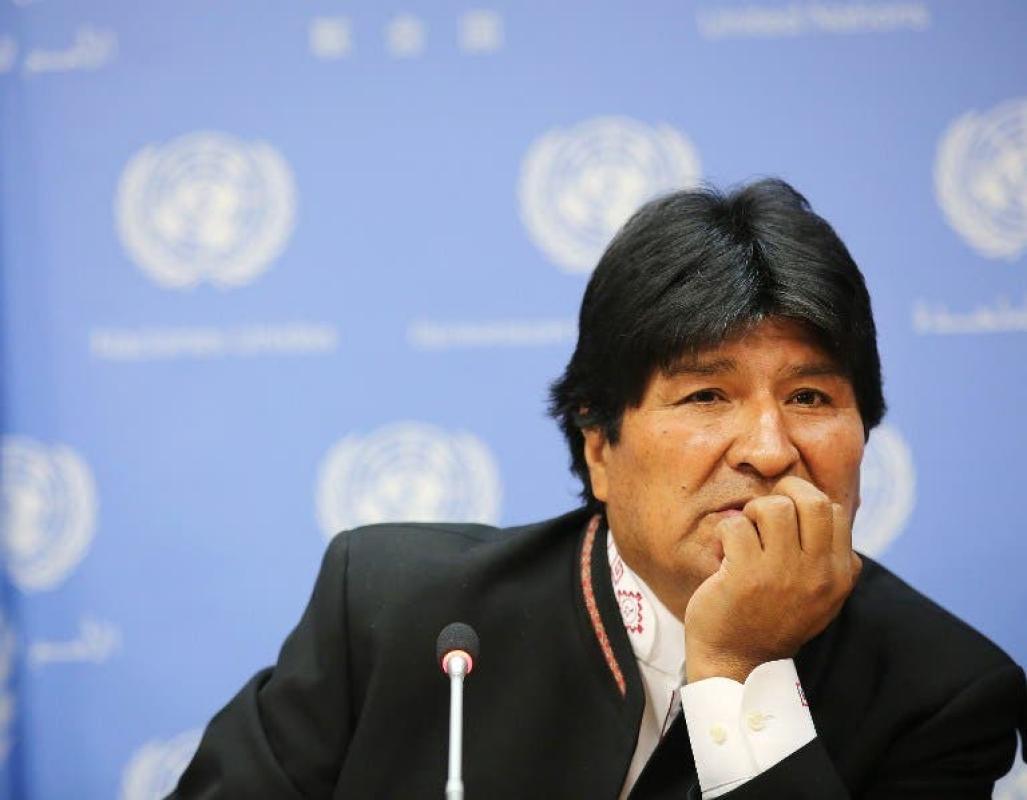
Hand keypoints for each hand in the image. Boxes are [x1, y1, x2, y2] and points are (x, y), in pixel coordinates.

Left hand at [683, 476, 861, 682]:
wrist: (736, 663)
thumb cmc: (771, 621)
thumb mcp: (820, 598)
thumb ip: (829, 561)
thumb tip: (831, 512)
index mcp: (839, 576)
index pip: (837, 512)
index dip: (808, 502)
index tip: (787, 515)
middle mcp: (817, 574)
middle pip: (813, 501)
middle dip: (785, 492)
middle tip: (764, 511)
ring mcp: (782, 574)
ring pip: (774, 507)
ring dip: (753, 512)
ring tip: (745, 533)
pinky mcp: (746, 575)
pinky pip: (736, 525)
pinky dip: (725, 532)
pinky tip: (723, 552)